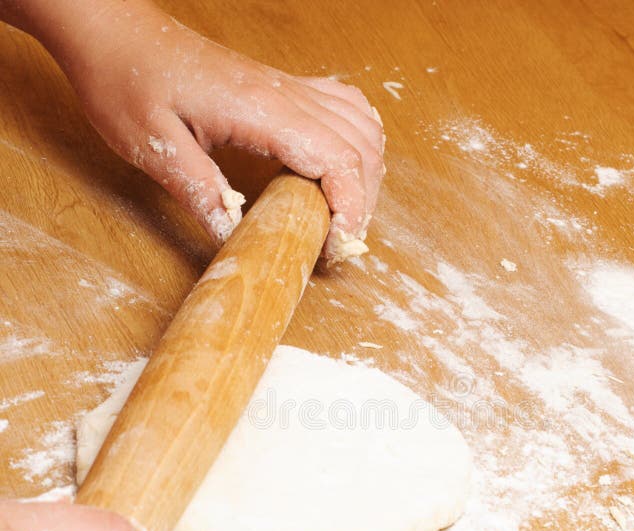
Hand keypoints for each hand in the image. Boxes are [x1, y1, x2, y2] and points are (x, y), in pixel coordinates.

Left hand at [53, 0, 384, 258]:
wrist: (114, 31)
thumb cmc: (127, 80)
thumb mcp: (155, 147)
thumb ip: (202, 194)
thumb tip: (238, 240)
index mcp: (262, 109)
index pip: (338, 159)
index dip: (351, 208)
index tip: (338, 245)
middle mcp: (286, 94)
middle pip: (361, 148)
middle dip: (363, 201)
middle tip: (340, 241)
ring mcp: (289, 86)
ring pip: (363, 126)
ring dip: (367, 173)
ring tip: (346, 211)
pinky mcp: (283, 86)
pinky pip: (345, 106)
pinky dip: (359, 139)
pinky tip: (347, 162)